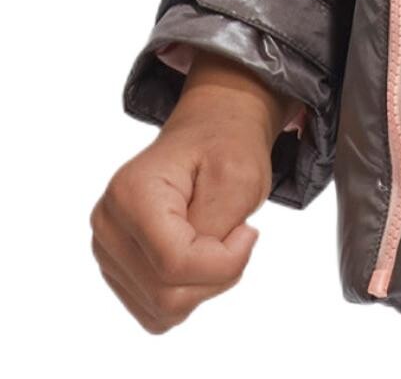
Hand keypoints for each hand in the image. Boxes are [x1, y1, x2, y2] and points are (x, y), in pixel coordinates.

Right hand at [92, 51, 293, 331]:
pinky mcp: (118, 271)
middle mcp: (108, 226)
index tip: (248, 230)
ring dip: (205, 285)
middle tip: (236, 233)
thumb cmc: (226, 147)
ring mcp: (107, 251)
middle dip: (218, 274)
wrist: (210, 132)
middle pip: (167, 294)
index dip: (224, 261)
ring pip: (162, 309)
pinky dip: (189, 293)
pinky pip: (156, 312)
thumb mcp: (240, 176)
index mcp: (131, 194)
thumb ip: (216, 228)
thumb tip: (194, 272)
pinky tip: (200, 257)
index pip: (175, 263)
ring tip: (217, 240)